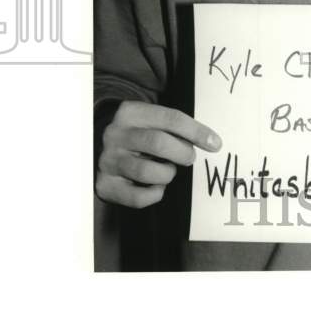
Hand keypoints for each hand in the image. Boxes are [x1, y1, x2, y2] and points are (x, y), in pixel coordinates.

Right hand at [96, 101, 220, 208]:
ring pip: (148, 171)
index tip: (215, 143)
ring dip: (167, 174)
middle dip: (183, 153)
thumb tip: (211, 142)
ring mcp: (108, 161)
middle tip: (189, 158)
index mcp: (131, 113)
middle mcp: (116, 135)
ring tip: (168, 170)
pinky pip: (138, 197)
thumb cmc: (135, 132)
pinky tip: (156, 186)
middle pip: (159, 143)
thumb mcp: (149, 119)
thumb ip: (173, 126)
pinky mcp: (105, 185)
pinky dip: (155, 194)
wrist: (94, 143)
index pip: (170, 118)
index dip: (197, 131)